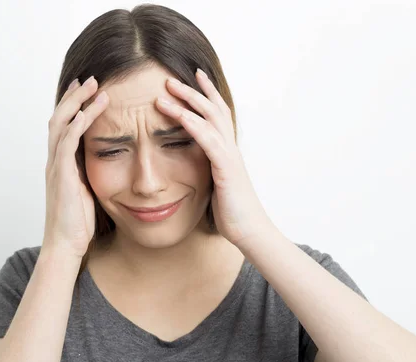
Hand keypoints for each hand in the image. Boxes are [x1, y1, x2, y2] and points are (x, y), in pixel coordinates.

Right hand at [43, 76, 108, 258]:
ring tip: (93, 86)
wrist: (66, 245)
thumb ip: (91, 173)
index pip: (64, 126)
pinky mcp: (61, 176)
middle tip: (90, 78)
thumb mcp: (88, 191)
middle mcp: (55, 160)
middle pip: (59, 117)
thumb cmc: (79, 223)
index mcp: (61, 163)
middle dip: (74, 96)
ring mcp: (56, 167)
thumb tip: (110, 162)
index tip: (87, 89)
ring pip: (61, 124)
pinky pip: (67, 143)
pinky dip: (77, 125)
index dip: (74, 105)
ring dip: (77, 103)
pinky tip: (88, 111)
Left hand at [155, 69, 273, 247]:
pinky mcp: (226, 169)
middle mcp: (230, 148)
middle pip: (213, 109)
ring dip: (188, 102)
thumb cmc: (231, 211)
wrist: (249, 231)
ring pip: (210, 120)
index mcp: (226, 150)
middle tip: (170, 78)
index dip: (206, 94)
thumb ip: (207, 169)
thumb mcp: (215, 184)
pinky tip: (180, 116)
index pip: (217, 114)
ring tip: (166, 91)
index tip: (191, 77)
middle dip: (193, 91)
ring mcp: (229, 156)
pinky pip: (209, 142)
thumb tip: (192, 165)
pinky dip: (194, 126)